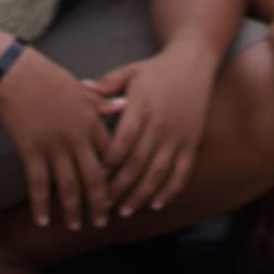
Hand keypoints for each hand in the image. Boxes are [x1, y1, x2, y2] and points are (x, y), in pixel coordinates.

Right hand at [0, 51, 119, 233]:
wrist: (16, 71)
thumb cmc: (49, 76)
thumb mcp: (81, 88)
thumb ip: (102, 103)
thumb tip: (125, 106)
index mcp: (92, 122)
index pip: (111, 158)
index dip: (116, 180)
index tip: (118, 196)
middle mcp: (77, 138)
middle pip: (94, 179)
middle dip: (99, 204)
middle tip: (102, 222)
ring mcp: (54, 146)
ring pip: (69, 187)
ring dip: (74, 210)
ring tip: (75, 227)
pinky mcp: (31, 150)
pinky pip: (38, 185)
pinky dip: (41, 205)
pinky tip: (42, 221)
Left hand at [89, 41, 216, 217]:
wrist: (193, 63)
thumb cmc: (155, 69)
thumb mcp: (129, 72)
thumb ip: (105, 85)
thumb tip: (79, 87)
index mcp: (141, 107)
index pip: (122, 142)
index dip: (108, 163)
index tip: (93, 177)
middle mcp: (160, 125)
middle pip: (137, 163)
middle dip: (119, 187)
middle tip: (102, 204)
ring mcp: (178, 136)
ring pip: (158, 173)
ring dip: (141, 195)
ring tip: (125, 210)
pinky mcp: (191, 142)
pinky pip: (182, 172)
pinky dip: (170, 191)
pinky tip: (156, 204)